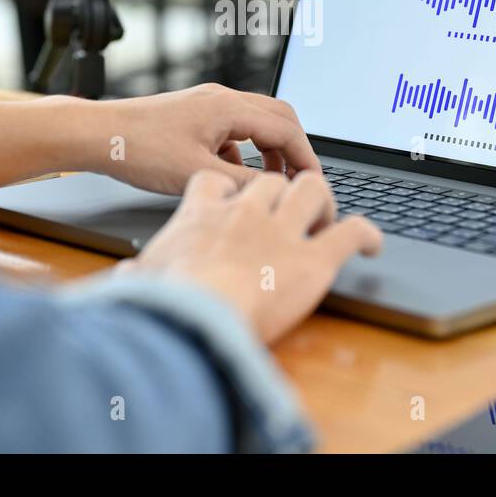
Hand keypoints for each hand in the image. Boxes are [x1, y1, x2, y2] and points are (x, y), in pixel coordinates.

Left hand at [86, 83, 319, 194]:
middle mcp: (221, 99)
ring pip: (255, 123)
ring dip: (268, 150)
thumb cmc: (138, 150)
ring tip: (269, 181)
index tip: (315, 184)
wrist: (97, 135)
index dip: (306, 158)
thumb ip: (242, 183)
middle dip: (295, 149)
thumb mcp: (196, 175)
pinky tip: (229, 176)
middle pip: (279, 117)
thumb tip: (276, 192)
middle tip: (301, 180)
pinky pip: (232, 130)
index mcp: (228, 107)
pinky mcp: (194, 115)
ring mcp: (207, 105)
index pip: (286, 129)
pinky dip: (241, 152)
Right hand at [122, 169, 381, 342]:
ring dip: (322, 199)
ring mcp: (282, 230)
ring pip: (312, 189)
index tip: (235, 198)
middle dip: (281, 189)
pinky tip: (371, 243)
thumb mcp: (142, 280)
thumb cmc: (165, 301)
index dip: (230, 188)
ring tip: (326, 216)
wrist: (195, 316)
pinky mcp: (315, 258)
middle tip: (287, 209)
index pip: (218, 182)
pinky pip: (351, 232)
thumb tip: (124, 278)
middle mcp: (246, 212)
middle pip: (270, 180)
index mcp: (202, 214)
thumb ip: (136, 274)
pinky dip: (366, 234)